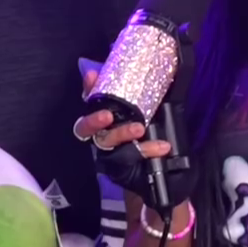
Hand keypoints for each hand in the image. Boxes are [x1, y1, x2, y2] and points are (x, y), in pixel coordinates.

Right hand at [76, 66, 196, 212]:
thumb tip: (163, 72)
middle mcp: (101, 134)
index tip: (93, 76)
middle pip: (85, 127)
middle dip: (93, 119)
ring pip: (106, 142)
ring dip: (121, 133)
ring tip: (140, 128)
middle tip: (107, 116)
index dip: (88, 89)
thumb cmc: (152, 138)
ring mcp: (108, 153)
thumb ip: (148, 97)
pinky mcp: (119, 168)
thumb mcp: (152, 115)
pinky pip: (128, 157)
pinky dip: (146, 150)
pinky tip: (162, 147)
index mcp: (105, 118)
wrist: (161, 174)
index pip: (90, 101)